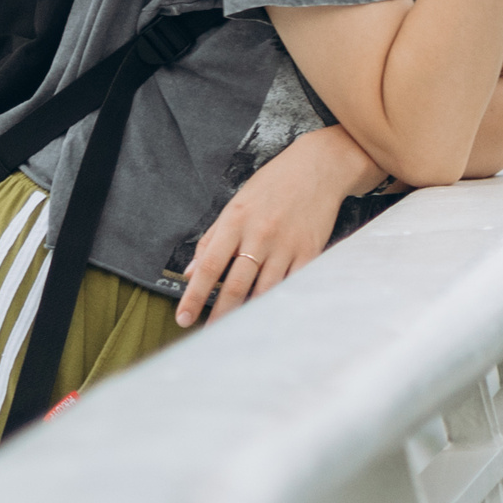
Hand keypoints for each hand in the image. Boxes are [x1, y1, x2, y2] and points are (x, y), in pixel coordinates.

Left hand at [176, 124, 386, 326]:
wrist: (319, 167)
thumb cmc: (274, 184)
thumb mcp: (236, 204)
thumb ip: (212, 237)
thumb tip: (192, 271)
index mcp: (236, 221)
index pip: (210, 265)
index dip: (194, 295)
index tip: (183, 317)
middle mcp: (260, 234)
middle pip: (236, 284)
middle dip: (219, 314)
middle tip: (208, 335)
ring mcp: (286, 245)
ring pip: (264, 290)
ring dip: (248, 314)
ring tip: (236, 331)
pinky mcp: (310, 250)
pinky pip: (292, 284)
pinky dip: (279, 302)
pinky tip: (270, 315)